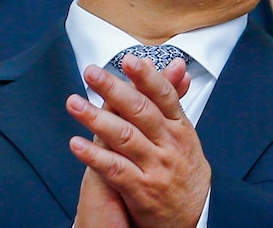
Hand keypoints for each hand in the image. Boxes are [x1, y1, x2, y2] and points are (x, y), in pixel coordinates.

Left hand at [67, 56, 209, 227]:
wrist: (197, 215)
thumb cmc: (185, 168)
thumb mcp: (186, 131)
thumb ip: (174, 97)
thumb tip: (177, 64)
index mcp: (179, 127)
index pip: (163, 95)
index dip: (146, 77)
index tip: (129, 60)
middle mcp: (168, 144)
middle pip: (141, 111)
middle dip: (114, 89)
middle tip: (92, 73)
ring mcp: (155, 166)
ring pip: (124, 137)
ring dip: (96, 118)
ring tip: (75, 104)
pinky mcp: (141, 189)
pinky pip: (114, 169)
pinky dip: (94, 156)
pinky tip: (76, 144)